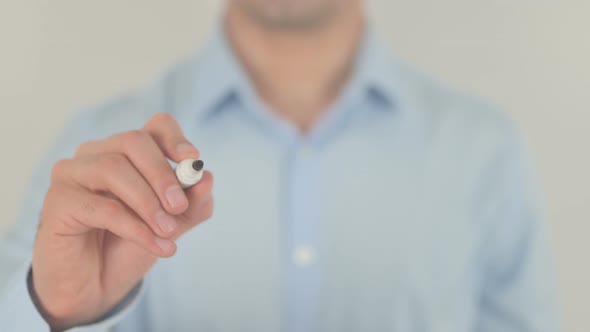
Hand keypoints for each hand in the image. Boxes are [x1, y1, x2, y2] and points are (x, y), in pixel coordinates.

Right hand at [31, 113, 213, 329]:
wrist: (96, 286)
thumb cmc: (130, 245)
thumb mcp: (173, 224)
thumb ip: (193, 203)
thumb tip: (206, 178)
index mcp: (128, 152)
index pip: (155, 126)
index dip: (175, 138)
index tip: (192, 161)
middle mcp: (98, 153)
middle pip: (134, 141)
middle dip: (162, 174)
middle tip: (179, 207)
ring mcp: (72, 173)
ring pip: (114, 168)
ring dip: (148, 203)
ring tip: (168, 231)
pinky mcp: (58, 200)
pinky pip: (101, 206)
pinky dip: (135, 228)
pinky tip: (157, 246)